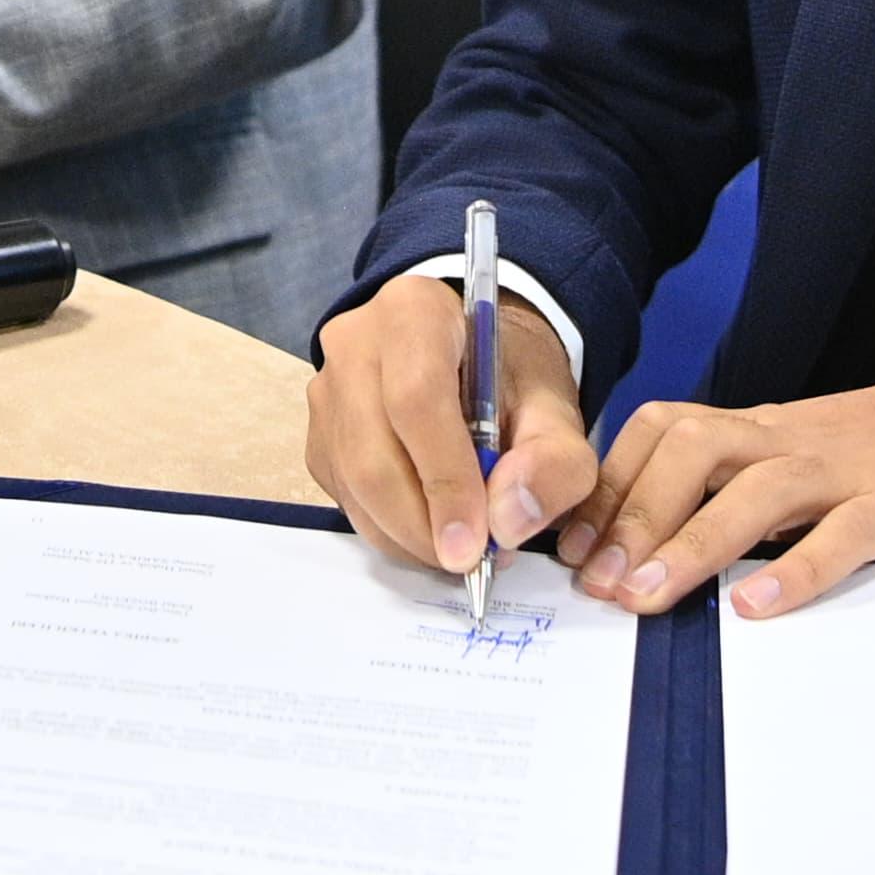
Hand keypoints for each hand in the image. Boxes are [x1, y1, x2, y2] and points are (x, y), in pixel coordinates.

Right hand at [307, 276, 601, 583]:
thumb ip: (553, 462)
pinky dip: (389, 531)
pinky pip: (345, 499)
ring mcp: (326, 391)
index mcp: (415, 312)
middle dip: (424, 525)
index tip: (476, 545)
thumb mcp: (557, 410)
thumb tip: (508, 523)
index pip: (417, 400)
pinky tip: (432, 527)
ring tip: (462, 547)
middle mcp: (354, 344)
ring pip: (354, 486)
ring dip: (408, 537)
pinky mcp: (317, 437)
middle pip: (373, 454)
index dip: (445, 479)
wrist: (473, 357)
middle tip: (473, 563)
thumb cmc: (511, 378)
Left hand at [557, 372, 874, 620]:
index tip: (569, 545)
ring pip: (755, 490)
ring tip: (646, 598)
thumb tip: (640, 552)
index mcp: (759, 431)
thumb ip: (732, 495)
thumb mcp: (799, 464)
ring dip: (691, 544)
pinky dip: (798, 569)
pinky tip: (757, 606)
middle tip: (596, 582)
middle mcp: (790, 440)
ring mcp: (846, 469)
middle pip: (692, 449)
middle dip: (633, 513)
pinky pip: (844, 533)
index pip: (662, 431)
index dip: (609, 484)